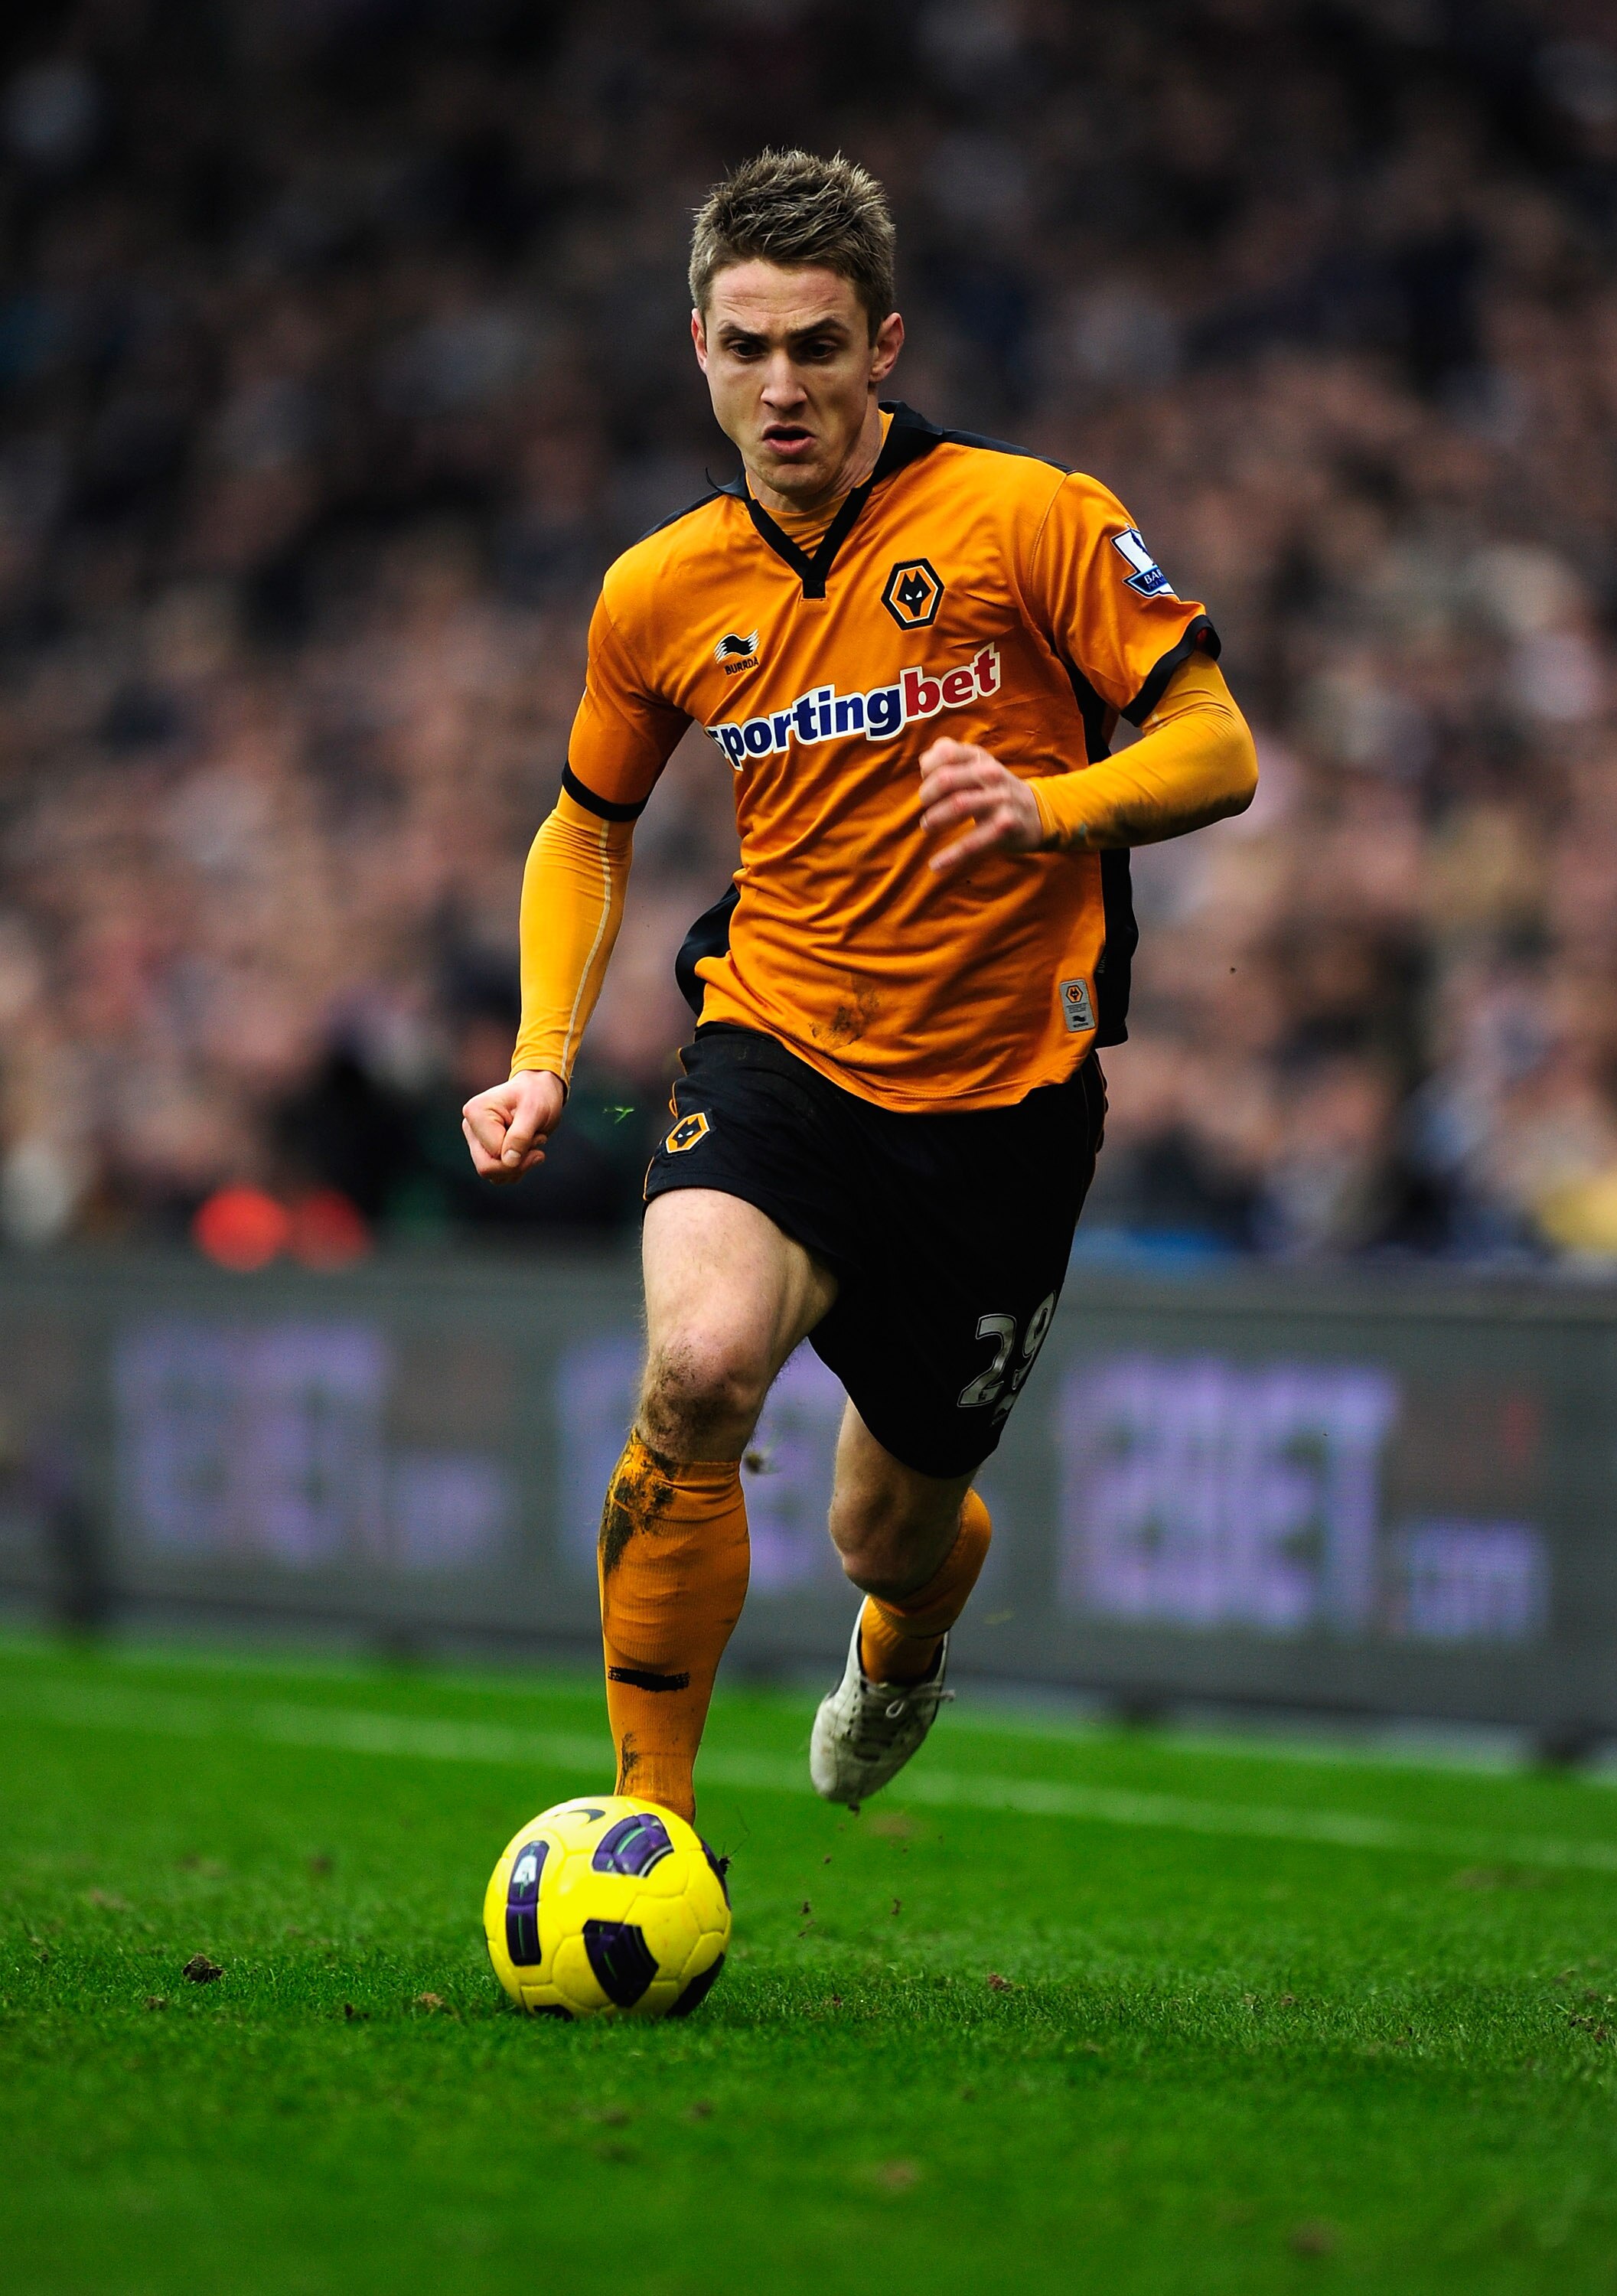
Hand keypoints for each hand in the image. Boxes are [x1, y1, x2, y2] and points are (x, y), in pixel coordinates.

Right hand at [462, 1069, 564, 1184]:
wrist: (540, 1090)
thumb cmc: (537, 1095)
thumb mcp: (535, 1111)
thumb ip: (520, 1136)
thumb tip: (508, 1162)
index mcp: (476, 1113)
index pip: (493, 1154)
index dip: (519, 1155)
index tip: (539, 1137)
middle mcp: (471, 1128)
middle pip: (486, 1168)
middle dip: (518, 1165)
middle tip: (538, 1149)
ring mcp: (477, 1140)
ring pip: (493, 1175)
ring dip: (520, 1166)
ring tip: (532, 1143)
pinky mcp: (486, 1149)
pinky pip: (498, 1175)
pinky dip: (517, 1168)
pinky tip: (527, 1150)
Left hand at [918, 738, 1044, 878]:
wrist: (1038, 812)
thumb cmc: (996, 790)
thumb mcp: (978, 767)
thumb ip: (950, 759)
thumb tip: (924, 761)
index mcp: (979, 758)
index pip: (945, 753)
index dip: (928, 768)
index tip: (927, 781)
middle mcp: (991, 774)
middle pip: (946, 778)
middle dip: (927, 794)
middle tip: (925, 806)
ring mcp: (1000, 799)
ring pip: (958, 805)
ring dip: (935, 818)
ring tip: (927, 826)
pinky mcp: (1005, 826)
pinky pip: (973, 842)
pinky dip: (952, 856)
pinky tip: (936, 865)